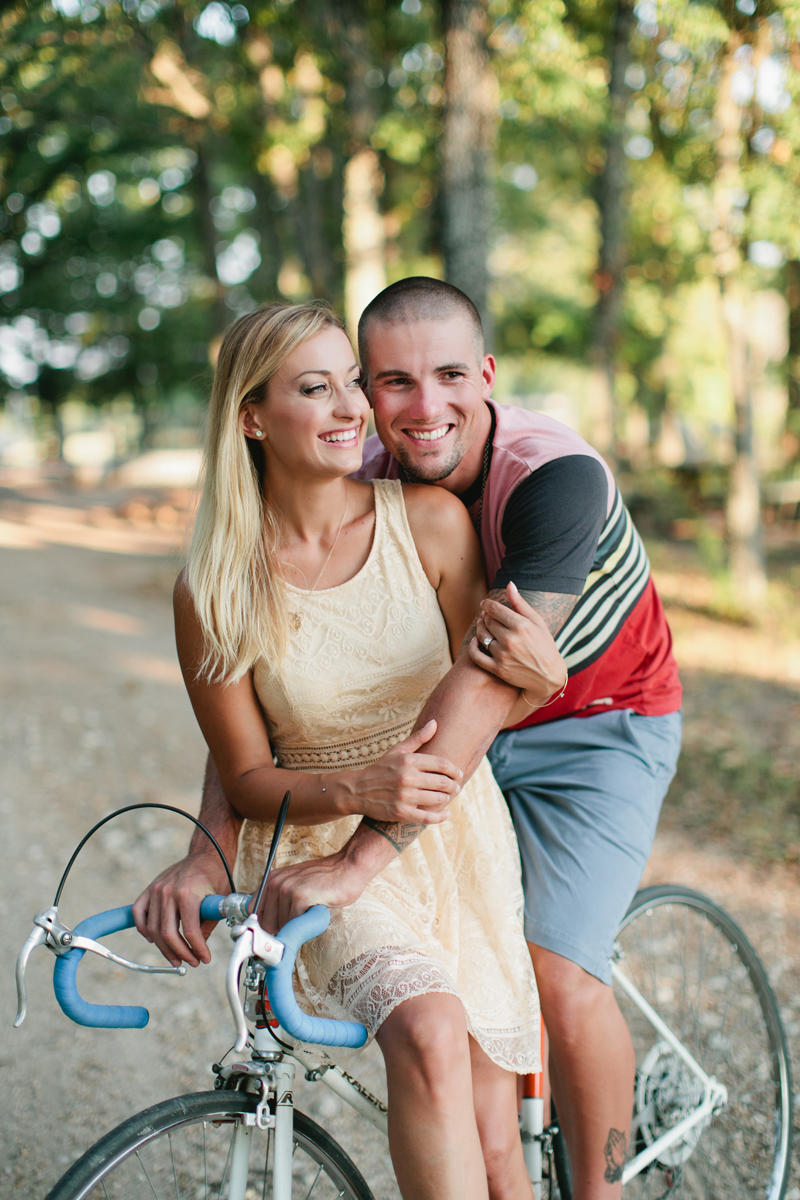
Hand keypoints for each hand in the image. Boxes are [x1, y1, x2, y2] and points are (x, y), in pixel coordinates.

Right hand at [132, 850, 230, 967]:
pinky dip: (143, 929)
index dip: (197, 949)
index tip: (204, 959)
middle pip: (168, 934)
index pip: (190, 931)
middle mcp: (169, 892)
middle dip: (180, 953)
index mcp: (188, 894)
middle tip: (190, 962)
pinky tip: (153, 939)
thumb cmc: (216, 875)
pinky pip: (138, 912)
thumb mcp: (219, 899)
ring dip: (163, 948)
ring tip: (176, 958)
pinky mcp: (150, 888)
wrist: (206, 853)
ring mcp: (157, 889)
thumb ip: (208, 924)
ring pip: (153, 928)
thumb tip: (198, 947)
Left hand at [255, 849, 370, 933]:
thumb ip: (279, 900)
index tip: (278, 930)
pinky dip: (307, 923)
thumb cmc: (326, 879)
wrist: (348, 868)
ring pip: (282, 926)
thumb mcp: (296, 884)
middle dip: (284, 927)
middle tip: (301, 918)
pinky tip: (316, 910)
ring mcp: (286, 889)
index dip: (267, 925)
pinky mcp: (300, 897)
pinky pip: (296, 924)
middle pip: (267, 924)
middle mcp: (275, 883)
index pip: (255, 913)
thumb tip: (266, 924)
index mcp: (272, 879)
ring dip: (298, 924)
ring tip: (310, 910)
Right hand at [342, 720, 461, 823]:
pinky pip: (427, 817)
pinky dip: (440, 817)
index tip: (458, 774)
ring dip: (447, 799)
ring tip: (448, 797)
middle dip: (454, 785)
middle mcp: (407, 778)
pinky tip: (446, 814)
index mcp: (408, 761)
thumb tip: (435, 723)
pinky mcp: (401, 813)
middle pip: (442, 782)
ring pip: (437, 799)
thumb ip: (418, 738)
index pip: (441, 764)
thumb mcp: (397, 750)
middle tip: (456, 787)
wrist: (357, 790)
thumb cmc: (381, 768)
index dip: (454, 770)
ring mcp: (404, 796)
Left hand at [467, 581, 566, 704]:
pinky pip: (477, 656)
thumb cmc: (544, 645)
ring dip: (479, 628)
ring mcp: (503, 655)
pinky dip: (472, 647)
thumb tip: (510, 584)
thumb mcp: (537, 622)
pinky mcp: (498, 669)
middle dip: (485, 616)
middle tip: (486, 615)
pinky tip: (475, 641)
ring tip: (482, 625)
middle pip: (488, 622)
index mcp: (520, 626)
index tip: (485, 604)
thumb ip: (520, 603)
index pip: (494, 609)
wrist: (548, 675)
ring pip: (482, 636)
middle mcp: (510, 640)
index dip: (487, 604)